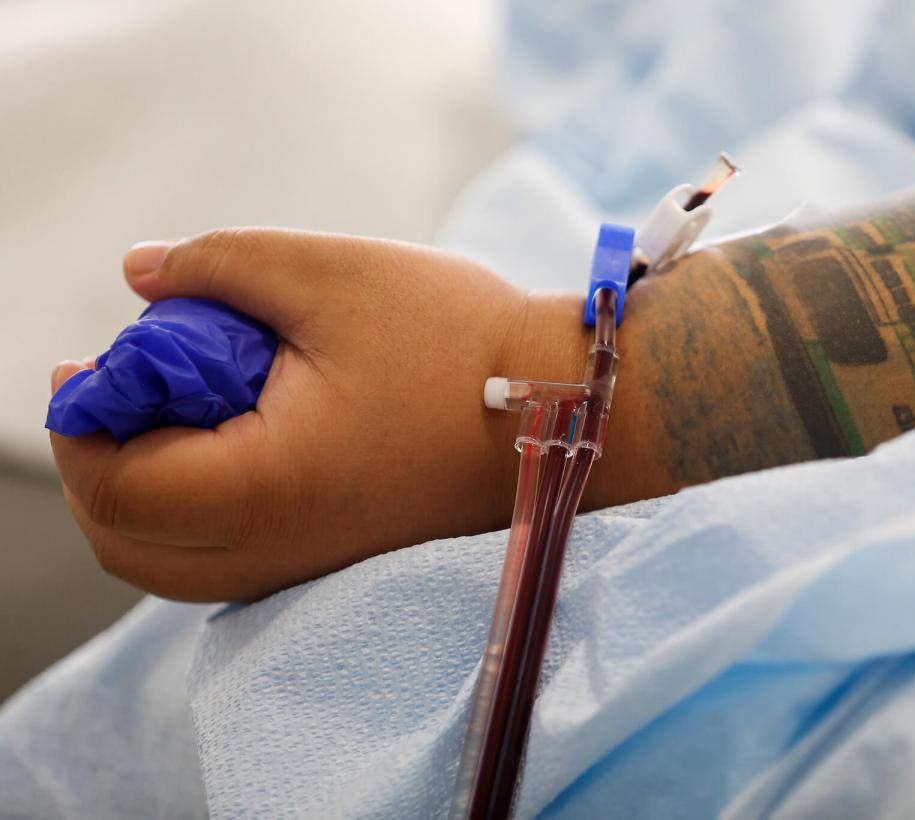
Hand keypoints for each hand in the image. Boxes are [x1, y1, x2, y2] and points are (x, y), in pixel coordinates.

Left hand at [50, 229, 590, 600]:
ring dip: (147, 493)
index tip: (90, 365)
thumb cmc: (461, 341)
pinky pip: (228, 561)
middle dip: (101, 466)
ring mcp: (311, 566)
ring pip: (175, 564)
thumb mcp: (334, 273)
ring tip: (176, 412)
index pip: (118, 486)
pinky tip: (234, 440)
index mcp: (266, 488)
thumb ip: (219, 264)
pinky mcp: (338, 560)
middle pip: (128, 545)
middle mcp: (280, 550)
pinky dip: (198, 512)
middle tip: (122, 390)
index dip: (82, 423)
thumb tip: (140, 272)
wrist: (566, 407)